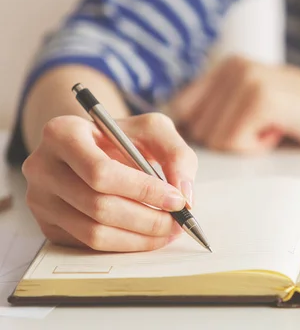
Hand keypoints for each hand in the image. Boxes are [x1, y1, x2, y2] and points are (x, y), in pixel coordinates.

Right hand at [22, 113, 196, 251]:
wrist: (92, 146)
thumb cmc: (123, 137)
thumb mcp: (154, 131)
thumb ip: (177, 155)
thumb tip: (184, 196)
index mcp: (62, 133)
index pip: (102, 173)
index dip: (144, 191)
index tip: (177, 201)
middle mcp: (42, 166)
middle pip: (98, 207)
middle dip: (147, 220)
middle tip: (177, 222)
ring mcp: (40, 199)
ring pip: (93, 233)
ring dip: (139, 238)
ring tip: (167, 231)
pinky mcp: (47, 224)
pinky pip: (88, 245)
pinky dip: (124, 245)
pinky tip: (146, 235)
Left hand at [168, 55, 299, 152]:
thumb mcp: (255, 106)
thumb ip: (219, 110)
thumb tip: (175, 132)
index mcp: (227, 65)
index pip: (182, 109)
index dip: (199, 134)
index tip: (227, 139)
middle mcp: (232, 65)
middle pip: (197, 130)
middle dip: (230, 140)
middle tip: (265, 127)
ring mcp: (246, 78)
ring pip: (214, 139)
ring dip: (246, 144)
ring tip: (275, 125)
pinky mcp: (261, 97)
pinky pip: (234, 142)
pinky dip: (258, 147)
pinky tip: (282, 129)